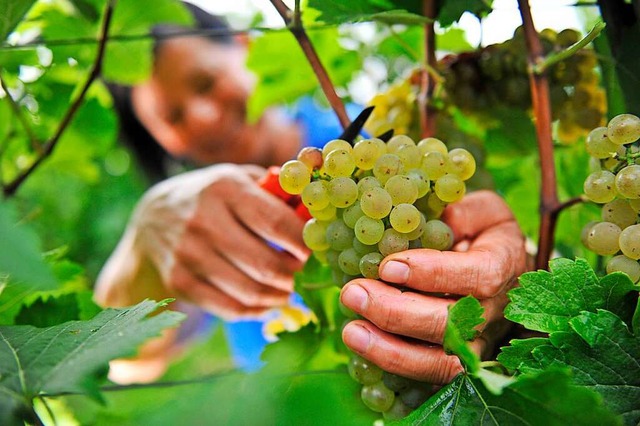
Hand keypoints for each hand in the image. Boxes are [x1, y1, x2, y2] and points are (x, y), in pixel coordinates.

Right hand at [95, 163, 308, 319]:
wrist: (153, 217)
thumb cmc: (213, 196)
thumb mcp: (240, 178)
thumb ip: (278, 191)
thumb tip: (317, 212)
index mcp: (224, 188)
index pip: (276, 223)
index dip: (304, 243)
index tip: (315, 249)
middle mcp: (203, 220)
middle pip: (265, 264)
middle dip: (295, 275)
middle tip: (304, 273)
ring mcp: (188, 255)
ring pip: (250, 292)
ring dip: (280, 296)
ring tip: (289, 288)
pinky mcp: (179, 282)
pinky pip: (230, 308)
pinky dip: (257, 310)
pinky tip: (268, 301)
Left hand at [340, 190, 527, 384]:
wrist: (503, 274)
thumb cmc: (483, 235)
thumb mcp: (481, 211)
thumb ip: (460, 211)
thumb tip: (420, 220)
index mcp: (504, 265)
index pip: (476, 276)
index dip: (433, 274)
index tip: (387, 266)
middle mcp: (494, 313)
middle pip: (450, 325)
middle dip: (396, 312)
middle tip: (353, 293)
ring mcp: (478, 345)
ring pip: (440, 363)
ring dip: (390, 350)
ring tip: (351, 331)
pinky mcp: (459, 364)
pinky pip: (429, 380)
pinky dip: (393, 368)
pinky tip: (362, 350)